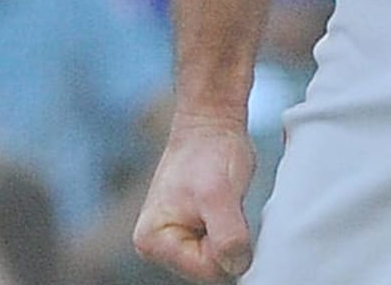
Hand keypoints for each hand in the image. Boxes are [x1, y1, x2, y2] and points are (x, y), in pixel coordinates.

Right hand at [133, 117, 256, 282]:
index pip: (205, 270)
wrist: (213, 120)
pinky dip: (232, 226)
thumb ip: (227, 236)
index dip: (227, 246)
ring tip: (227, 201)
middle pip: (210, 267)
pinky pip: (221, 243)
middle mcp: (159, 245)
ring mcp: (177, 237)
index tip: (228, 211)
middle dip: (227, 240)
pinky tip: (229, 203)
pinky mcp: (194, 227)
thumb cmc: (211, 151)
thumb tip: (236, 267)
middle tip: (228, 204)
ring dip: (231, 231)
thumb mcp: (220, 194)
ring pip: (218, 256)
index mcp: (154, 241)